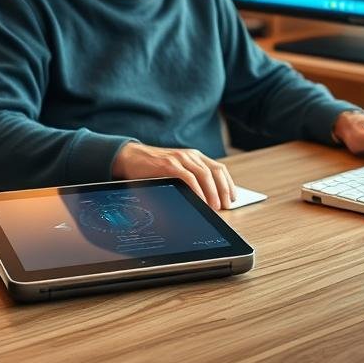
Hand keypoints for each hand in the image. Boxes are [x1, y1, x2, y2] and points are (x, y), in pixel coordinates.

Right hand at [112, 142, 235, 209]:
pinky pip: (189, 178)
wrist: (131, 157)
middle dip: (223, 190)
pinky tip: (200, 201)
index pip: (219, 169)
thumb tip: (205, 200)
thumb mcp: (176, 170)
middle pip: (215, 172)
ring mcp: (180, 158)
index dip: (228, 184)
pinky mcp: (169, 165)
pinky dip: (197, 190)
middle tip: (225, 206)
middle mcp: (190, 155)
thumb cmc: (153, 168)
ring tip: (215, 207)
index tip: (232, 198)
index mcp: (194, 156)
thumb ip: (190, 178)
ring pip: (205, 175)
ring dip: (212, 192)